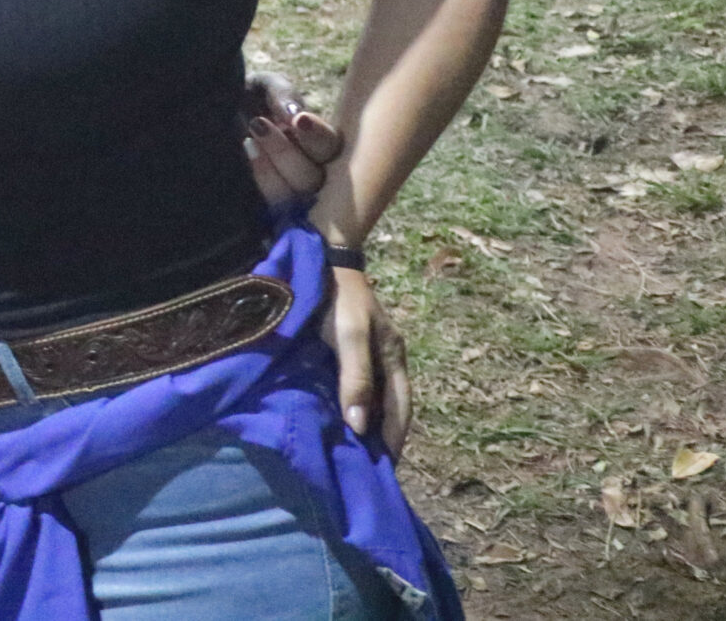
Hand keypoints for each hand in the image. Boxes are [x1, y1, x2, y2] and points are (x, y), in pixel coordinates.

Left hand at [241, 70, 343, 206]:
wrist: (211, 117)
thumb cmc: (248, 99)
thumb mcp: (264, 85)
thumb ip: (282, 93)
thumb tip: (294, 115)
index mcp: (319, 140)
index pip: (331, 146)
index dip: (318, 137)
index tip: (297, 121)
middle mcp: (312, 170)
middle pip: (313, 176)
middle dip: (287, 154)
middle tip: (258, 125)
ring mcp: (290, 193)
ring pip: (293, 196)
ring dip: (270, 171)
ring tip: (248, 142)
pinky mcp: (269, 209)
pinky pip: (272, 210)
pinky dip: (260, 186)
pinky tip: (246, 160)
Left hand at [321, 264, 411, 456]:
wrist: (324, 254)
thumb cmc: (338, 296)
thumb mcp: (349, 336)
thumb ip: (356, 378)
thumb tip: (360, 427)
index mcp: (395, 357)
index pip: (401, 411)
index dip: (393, 441)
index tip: (382, 470)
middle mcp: (388, 358)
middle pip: (390, 407)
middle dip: (381, 436)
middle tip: (363, 467)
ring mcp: (371, 350)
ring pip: (374, 396)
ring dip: (365, 421)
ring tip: (348, 449)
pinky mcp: (350, 344)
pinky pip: (357, 382)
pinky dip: (351, 403)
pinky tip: (335, 415)